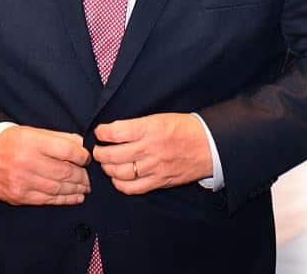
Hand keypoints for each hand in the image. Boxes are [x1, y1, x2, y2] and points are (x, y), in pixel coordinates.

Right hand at [0, 126, 90, 205]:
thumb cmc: (11, 142)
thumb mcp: (33, 132)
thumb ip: (59, 138)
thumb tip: (81, 145)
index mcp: (32, 142)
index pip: (66, 151)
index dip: (82, 156)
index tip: (87, 158)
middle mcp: (27, 162)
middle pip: (64, 172)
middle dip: (82, 176)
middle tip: (89, 177)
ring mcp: (22, 181)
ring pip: (58, 188)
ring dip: (76, 189)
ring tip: (85, 187)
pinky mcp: (19, 196)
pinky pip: (47, 200)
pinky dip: (64, 200)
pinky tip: (75, 197)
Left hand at [93, 113, 212, 194]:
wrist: (209, 145)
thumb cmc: (185, 128)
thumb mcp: (159, 117)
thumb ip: (137, 125)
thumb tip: (114, 131)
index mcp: (150, 128)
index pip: (115, 132)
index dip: (102, 132)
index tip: (100, 132)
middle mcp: (149, 149)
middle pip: (112, 155)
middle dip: (99, 153)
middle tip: (97, 149)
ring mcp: (154, 168)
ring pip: (119, 173)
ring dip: (107, 168)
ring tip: (106, 163)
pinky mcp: (159, 181)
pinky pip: (133, 188)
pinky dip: (120, 184)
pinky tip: (118, 178)